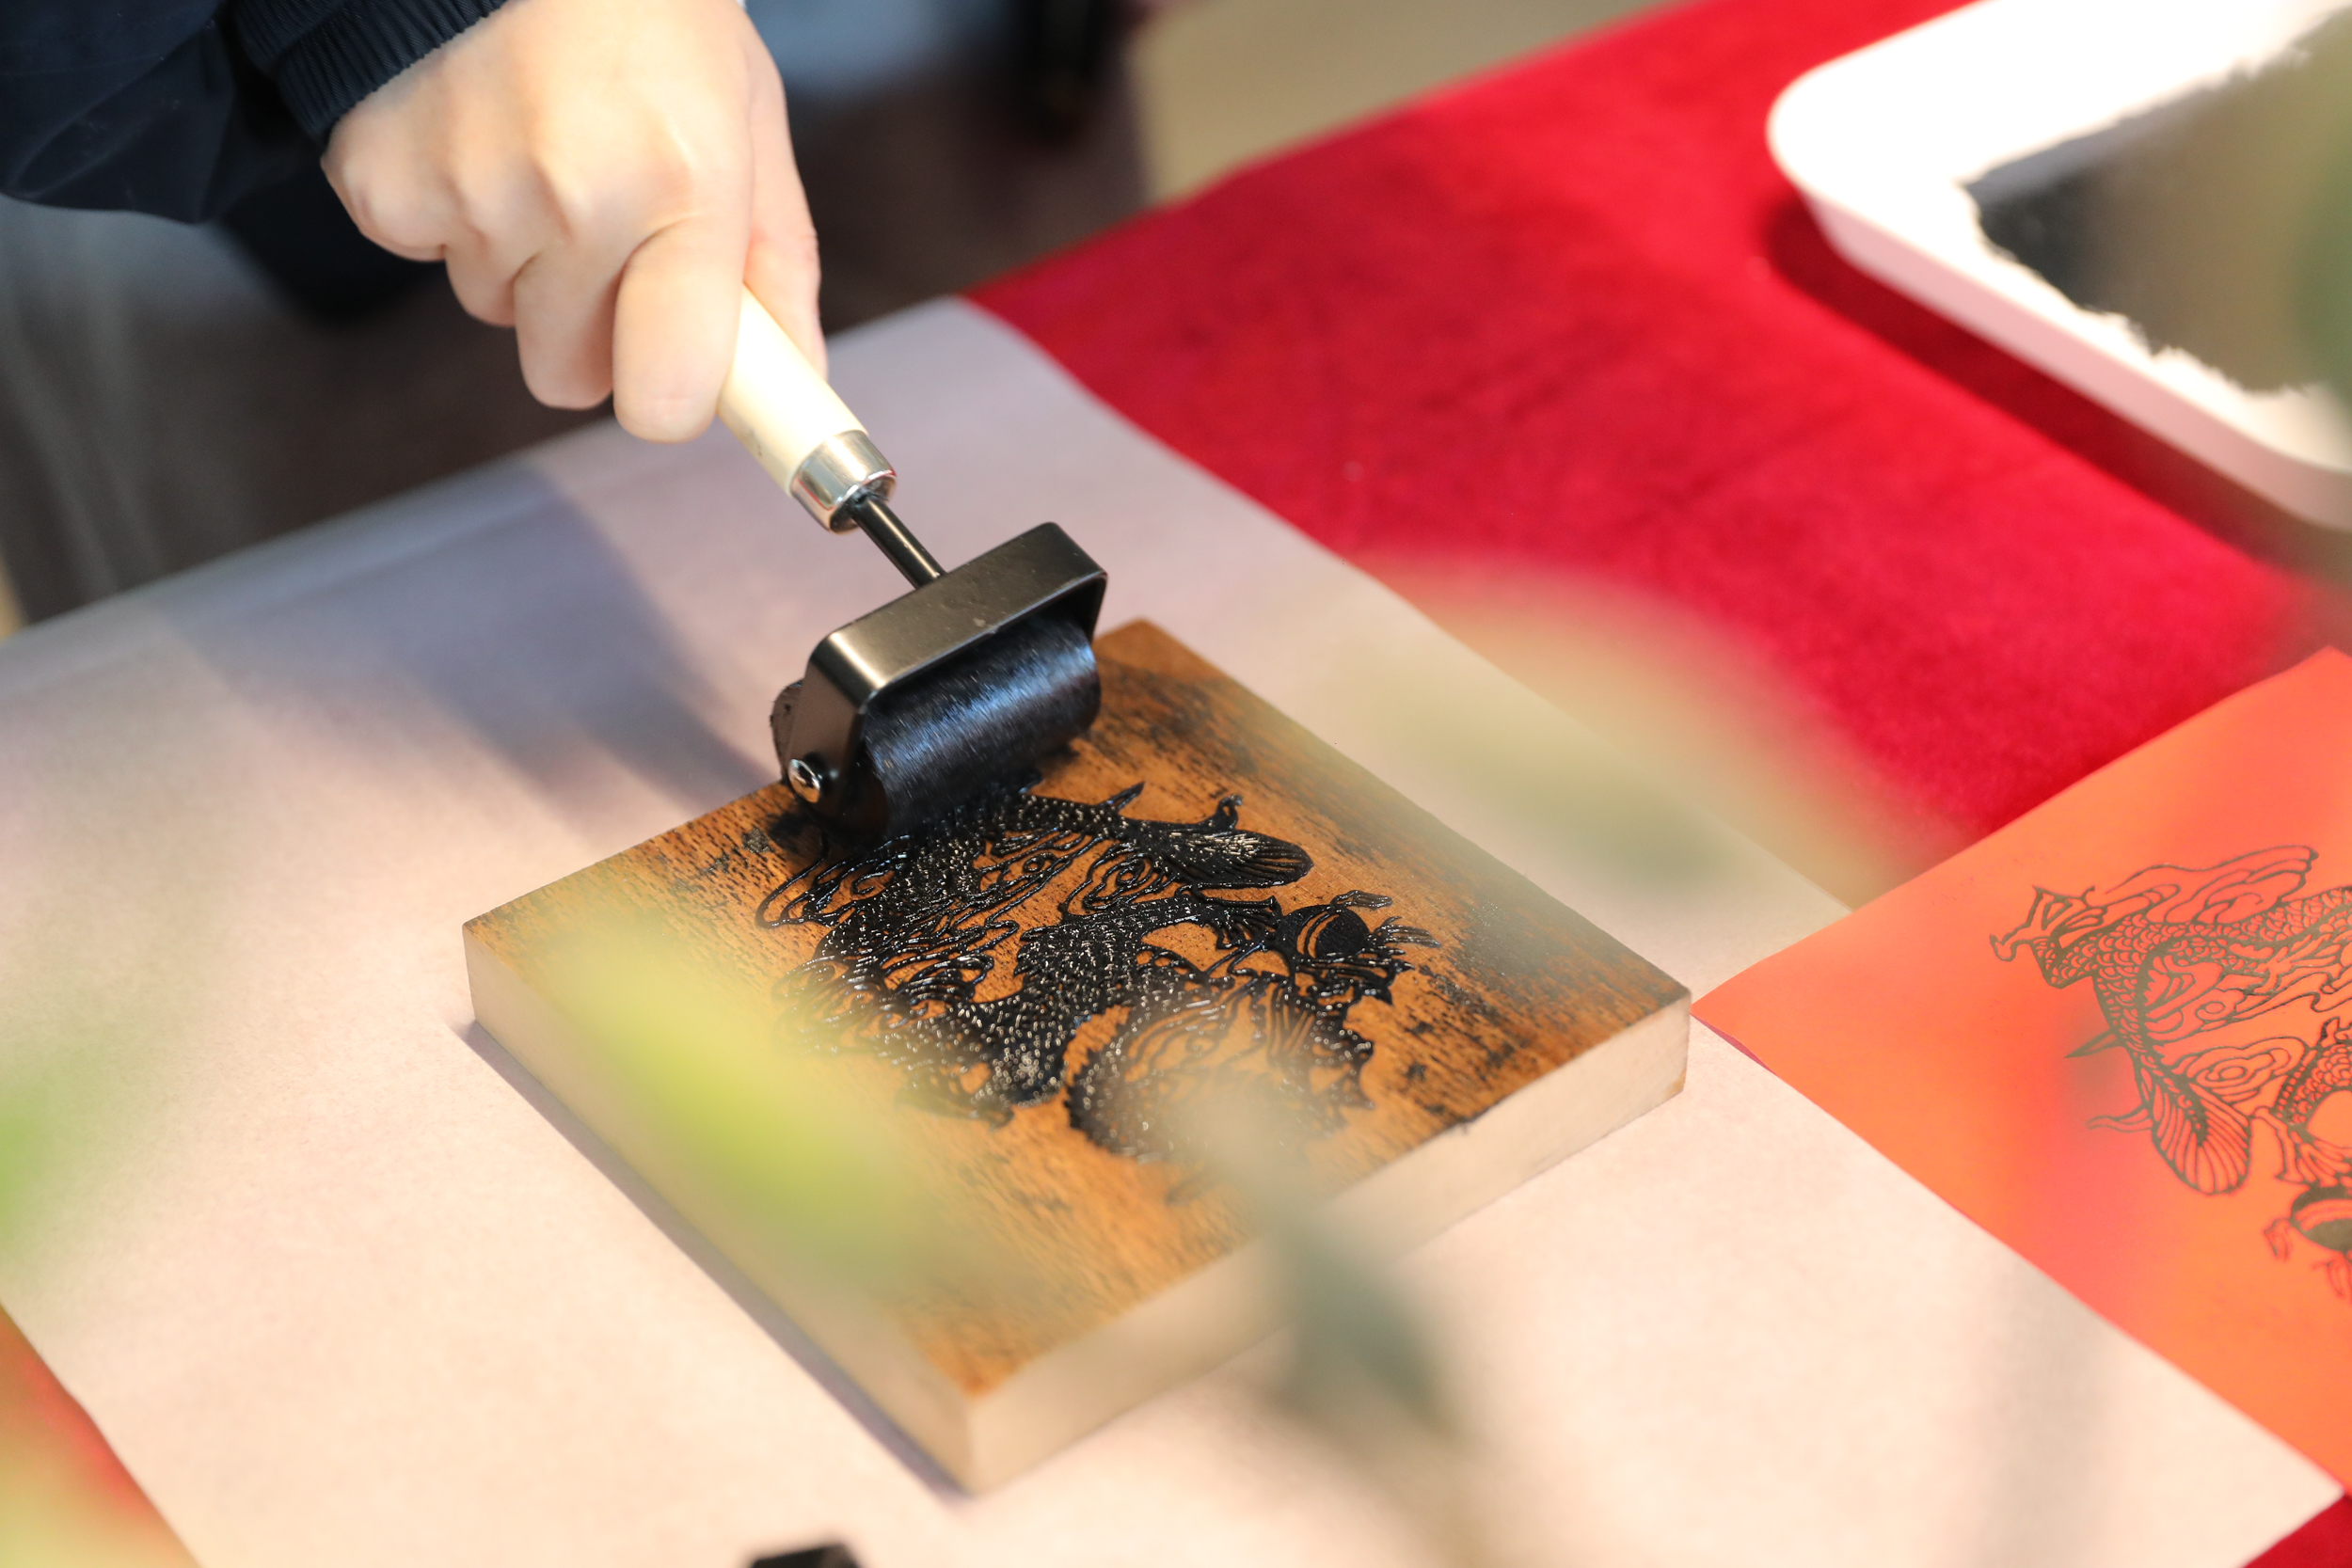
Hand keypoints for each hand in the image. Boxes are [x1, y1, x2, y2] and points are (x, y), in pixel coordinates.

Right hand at [324, 0, 820, 441]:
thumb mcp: (748, 123)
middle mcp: (575, 198)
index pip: (664, 398)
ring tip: (543, 147)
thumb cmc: (652, 16)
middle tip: (607, 222)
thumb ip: (774, 264)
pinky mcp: (382, 178)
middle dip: (589, 325)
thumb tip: (793, 384)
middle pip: (566, 376)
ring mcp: (470, 190)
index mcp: (685, 188)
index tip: (677, 373)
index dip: (669, 394)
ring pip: (495, 312)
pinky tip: (478, 134)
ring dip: (521, 257)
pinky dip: (447, 212)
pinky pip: (425, 255)